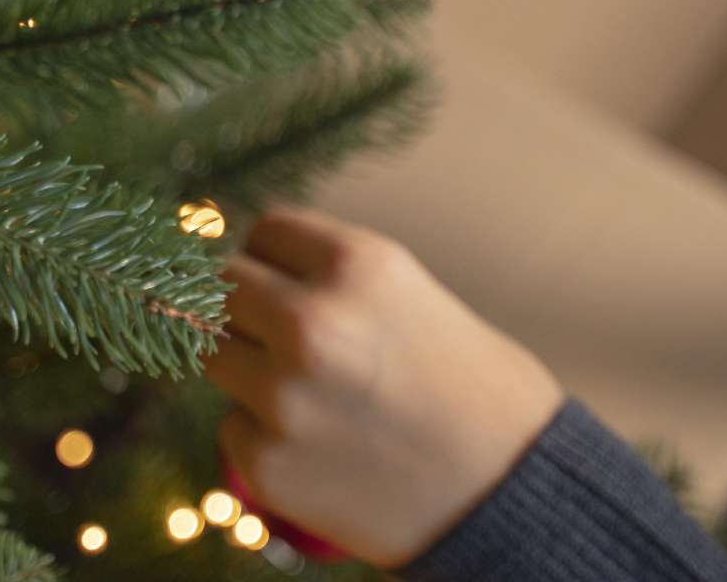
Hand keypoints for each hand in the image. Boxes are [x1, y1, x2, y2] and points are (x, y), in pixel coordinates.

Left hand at [206, 210, 562, 568]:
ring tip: (313, 393)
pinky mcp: (266, 463)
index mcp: (355, 264)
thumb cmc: (476, 388)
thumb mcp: (411, 295)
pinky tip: (321, 445)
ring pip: (215, 356)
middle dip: (250, 309)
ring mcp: (282, 397)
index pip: (264, 232)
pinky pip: (233, 426)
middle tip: (286, 337)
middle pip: (223, 288)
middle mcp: (310, 322)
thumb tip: (252, 271)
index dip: (277, 259)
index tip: (289, 282)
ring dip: (249, 369)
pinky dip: (264, 434)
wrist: (512, 494)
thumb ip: (332, 280)